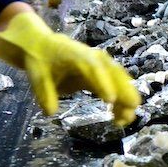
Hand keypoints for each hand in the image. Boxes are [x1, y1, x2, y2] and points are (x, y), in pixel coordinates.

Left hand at [0, 11, 139, 123]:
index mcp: (77, 55)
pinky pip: (115, 85)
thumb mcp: (37, 75)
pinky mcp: (100, 75)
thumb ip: (44, 93)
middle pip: (113, 73)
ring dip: (126, 97)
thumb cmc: (40, 60)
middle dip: (124, 91)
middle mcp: (93, 58)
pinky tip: (120, 116)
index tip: (110, 100)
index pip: (93, 68)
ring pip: (119, 79)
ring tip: (125, 119)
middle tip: (130, 110)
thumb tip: (50, 112)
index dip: (104, 83)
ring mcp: (99, 65)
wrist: (43, 47)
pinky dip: (120, 100)